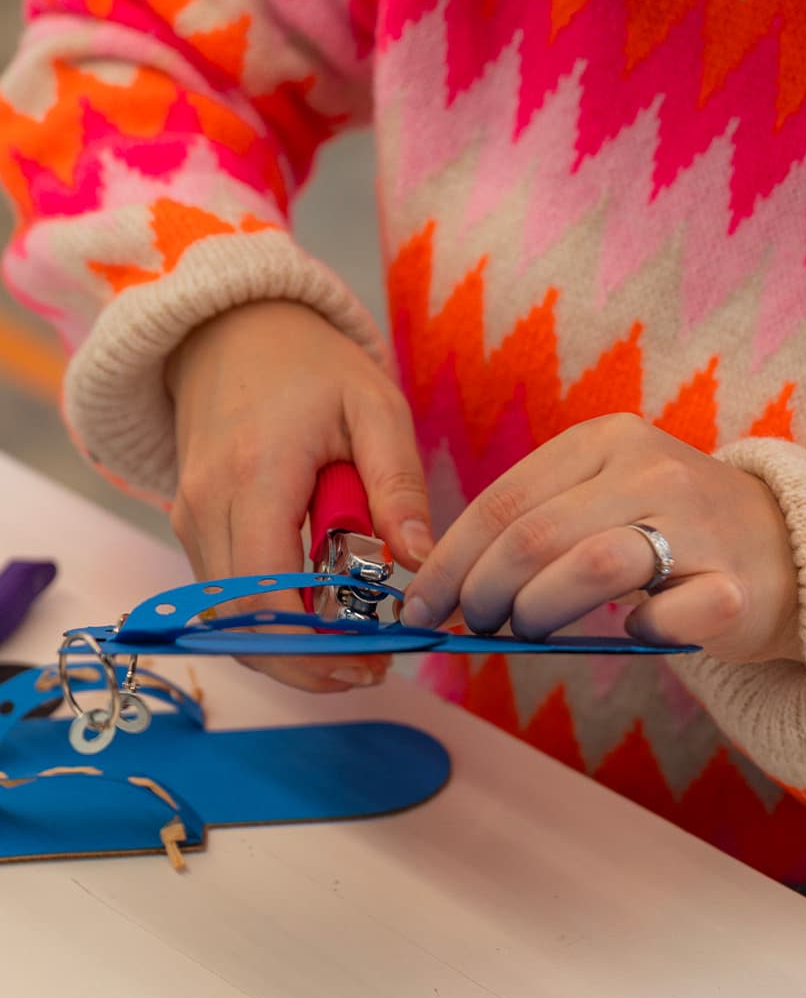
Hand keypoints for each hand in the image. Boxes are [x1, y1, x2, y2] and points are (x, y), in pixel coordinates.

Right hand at [167, 301, 432, 692]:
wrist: (232, 329)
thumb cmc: (312, 367)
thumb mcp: (375, 409)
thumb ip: (399, 486)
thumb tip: (423, 561)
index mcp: (255, 475)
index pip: (268, 594)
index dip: (318, 644)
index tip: (375, 658)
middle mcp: (207, 505)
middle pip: (243, 624)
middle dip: (307, 663)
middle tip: (373, 667)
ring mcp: (190, 518)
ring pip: (228, 620)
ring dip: (289, 649)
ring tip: (356, 650)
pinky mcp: (190, 527)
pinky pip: (224, 597)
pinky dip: (270, 623)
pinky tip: (321, 620)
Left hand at [401, 414, 800, 662]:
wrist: (793, 548)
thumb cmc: (676, 530)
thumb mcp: (605, 496)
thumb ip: (539, 522)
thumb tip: (451, 583)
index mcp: (607, 440)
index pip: (503, 500)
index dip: (450, 559)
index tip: (421, 605)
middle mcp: (651, 467)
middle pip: (535, 535)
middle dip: (483, 591)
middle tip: (473, 627)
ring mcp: (699, 522)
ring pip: (591, 565)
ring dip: (540, 610)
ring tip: (530, 631)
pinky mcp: (736, 585)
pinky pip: (664, 617)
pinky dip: (638, 634)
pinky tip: (638, 632)